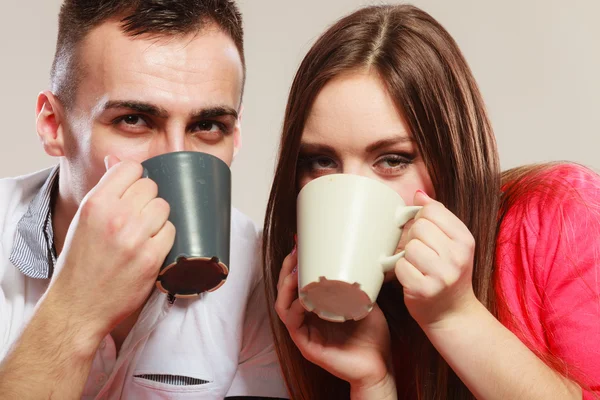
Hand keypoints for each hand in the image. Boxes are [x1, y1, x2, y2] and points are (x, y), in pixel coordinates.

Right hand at [46, 155, 175, 345]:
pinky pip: (172, 231)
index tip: (132, 191)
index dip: (134, 179)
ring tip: (143, 234)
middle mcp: (116, 217)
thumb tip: (118, 160)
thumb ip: (104, 190)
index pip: (131, 168)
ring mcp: (136, 238)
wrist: (78, 305)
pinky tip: (150, 248)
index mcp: (96, 203)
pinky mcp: (152, 258)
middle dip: (146, 200)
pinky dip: (164, 239)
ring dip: (158, 219)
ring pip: (164, 207)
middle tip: (135, 218)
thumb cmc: (80, 262)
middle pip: (151, 187)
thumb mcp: (83, 219)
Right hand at [275, 248, 393, 391]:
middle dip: (286, 271)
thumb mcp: (365, 301)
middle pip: (285, 292)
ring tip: (295, 273)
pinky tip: (303, 298)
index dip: (295, 266)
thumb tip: (361, 258)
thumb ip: (358, 283)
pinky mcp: (307, 346)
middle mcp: (307, 320)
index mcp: (316, 309)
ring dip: (286, 287)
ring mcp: (305, 333)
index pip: (297, 285)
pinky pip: (293, 325)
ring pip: (283, 307)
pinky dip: (296, 309)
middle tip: (294, 253)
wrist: (379, 366)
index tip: (300, 245)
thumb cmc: (371, 337)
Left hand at [395, 190, 478, 328]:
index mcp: (465, 240)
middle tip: (421, 254)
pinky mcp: (424, 290)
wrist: (452, 313)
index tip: (425, 234)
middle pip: (418, 227)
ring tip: (417, 267)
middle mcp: (457, 256)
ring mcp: (442, 275)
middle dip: (413, 239)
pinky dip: (401, 272)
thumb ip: (437, 217)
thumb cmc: (448, 274)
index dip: (421, 220)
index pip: (431, 211)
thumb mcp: (452, 243)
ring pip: (409, 247)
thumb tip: (419, 194)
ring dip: (407, 257)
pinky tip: (412, 278)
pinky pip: (400, 267)